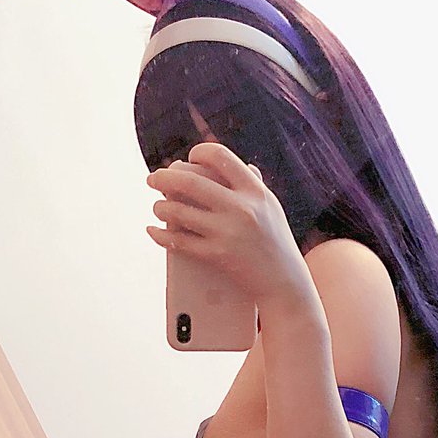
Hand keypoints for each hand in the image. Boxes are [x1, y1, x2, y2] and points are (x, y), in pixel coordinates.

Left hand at [146, 142, 313, 308]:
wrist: (285, 284)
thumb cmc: (276, 244)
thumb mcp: (271, 208)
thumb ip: (253, 185)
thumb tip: (234, 164)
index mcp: (255, 191)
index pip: (218, 155)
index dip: (196, 154)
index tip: (185, 162)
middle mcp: (241, 208)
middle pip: (189, 181)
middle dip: (164, 178)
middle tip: (153, 179)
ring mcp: (228, 232)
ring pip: (179, 211)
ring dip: (160, 207)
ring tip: (157, 208)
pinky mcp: (217, 256)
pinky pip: (179, 242)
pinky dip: (161, 235)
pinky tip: (153, 230)